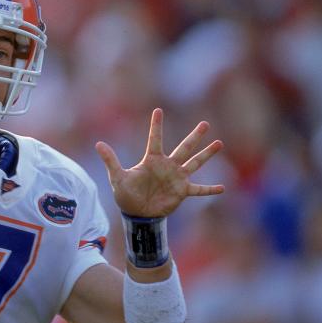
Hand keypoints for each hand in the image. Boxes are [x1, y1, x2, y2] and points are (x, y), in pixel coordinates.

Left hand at [96, 109, 223, 217]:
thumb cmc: (126, 194)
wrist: (136, 212)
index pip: (155, 139)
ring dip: (207, 154)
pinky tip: (223, 187)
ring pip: (195, 163)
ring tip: (218, 143)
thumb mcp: (117, 177)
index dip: (156, 125)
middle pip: (184, 148)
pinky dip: (209, 189)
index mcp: (152, 160)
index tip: (158, 110)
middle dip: (195, 136)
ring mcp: (177, 178)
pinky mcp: (182, 191)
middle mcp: (167, 166)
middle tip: (205, 123)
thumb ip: (111, 160)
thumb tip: (98, 144)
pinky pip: (199, 189)